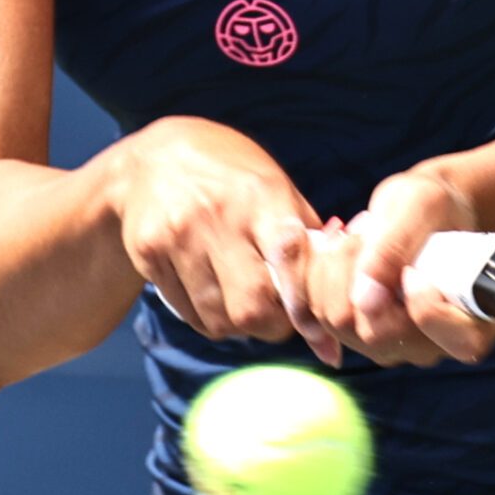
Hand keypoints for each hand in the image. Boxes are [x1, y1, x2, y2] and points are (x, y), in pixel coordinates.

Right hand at [108, 116, 336, 362]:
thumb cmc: (231, 176)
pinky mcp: (148, 254)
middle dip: (274, 325)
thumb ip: (307, 235)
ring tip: (245, 303)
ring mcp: (179, 236)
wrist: (152, 158)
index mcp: (261, 195)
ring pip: (220, 320)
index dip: (307, 307)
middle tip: (279, 317)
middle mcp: (219, 216)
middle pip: (253, 306)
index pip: (290, 262)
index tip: (322, 336)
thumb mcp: (274, 186)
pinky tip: (214, 296)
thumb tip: (345, 288)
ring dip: (241, 327)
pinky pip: (189, 315)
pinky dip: (210, 319)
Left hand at [297, 167, 494, 367]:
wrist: (422, 212)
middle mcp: (430, 347)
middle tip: (367, 231)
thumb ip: (397, 249)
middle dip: (357, 272)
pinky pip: (316, 311)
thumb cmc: (434, 206)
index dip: (423, 307)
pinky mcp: (357, 332)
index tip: (414, 269)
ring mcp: (390, 344)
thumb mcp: (420, 207)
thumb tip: (366, 299)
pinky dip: (316, 272)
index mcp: (470, 326)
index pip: (441, 341)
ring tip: (357, 235)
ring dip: (335, 267)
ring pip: (336, 321)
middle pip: (373, 333)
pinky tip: (336, 245)